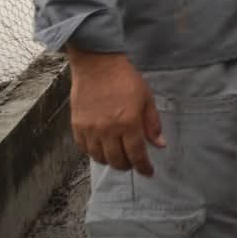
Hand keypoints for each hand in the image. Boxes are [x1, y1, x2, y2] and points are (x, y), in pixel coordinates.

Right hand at [65, 47, 163, 175]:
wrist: (97, 65)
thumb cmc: (125, 79)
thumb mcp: (146, 99)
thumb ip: (152, 124)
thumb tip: (159, 145)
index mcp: (128, 123)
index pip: (136, 155)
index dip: (143, 167)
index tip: (148, 172)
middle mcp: (108, 130)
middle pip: (117, 160)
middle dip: (128, 165)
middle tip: (133, 162)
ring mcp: (90, 129)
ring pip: (99, 158)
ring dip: (110, 160)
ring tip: (118, 155)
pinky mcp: (77, 126)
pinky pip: (84, 148)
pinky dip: (94, 152)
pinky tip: (101, 147)